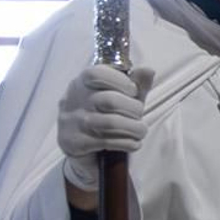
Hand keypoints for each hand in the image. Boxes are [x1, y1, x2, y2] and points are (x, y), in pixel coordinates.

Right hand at [58, 65, 155, 191]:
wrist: (84, 148)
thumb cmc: (106, 115)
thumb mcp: (123, 97)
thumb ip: (136, 84)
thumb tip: (149, 70)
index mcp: (82, 82)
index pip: (97, 73)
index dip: (121, 81)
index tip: (133, 91)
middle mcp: (73, 100)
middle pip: (109, 100)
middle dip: (134, 109)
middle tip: (140, 115)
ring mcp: (71, 122)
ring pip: (110, 123)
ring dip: (134, 128)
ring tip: (141, 131)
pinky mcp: (74, 143)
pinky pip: (107, 142)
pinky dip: (128, 143)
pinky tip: (134, 143)